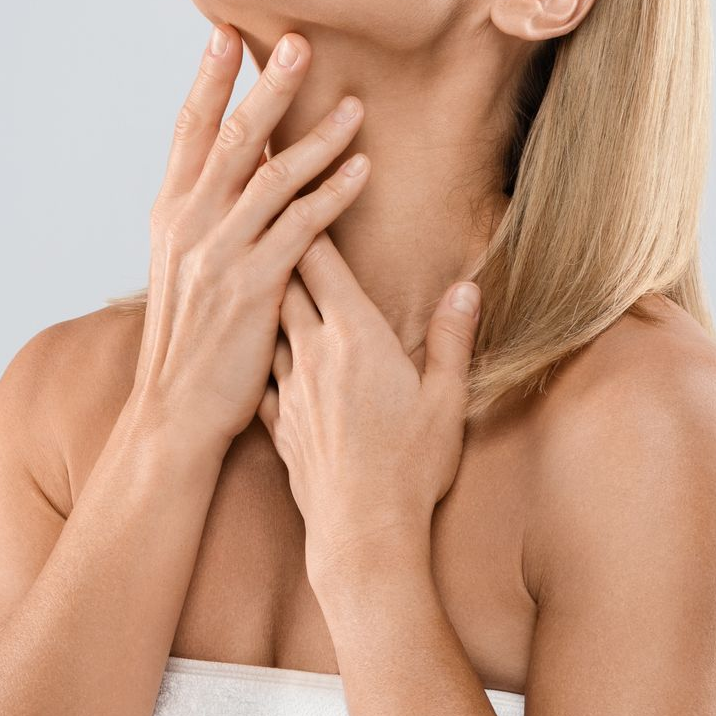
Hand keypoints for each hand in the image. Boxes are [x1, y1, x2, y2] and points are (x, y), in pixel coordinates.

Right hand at [130, 27, 369, 457]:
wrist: (175, 410)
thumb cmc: (188, 339)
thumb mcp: (180, 267)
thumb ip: (204, 216)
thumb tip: (234, 174)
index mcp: (170, 212)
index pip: (189, 130)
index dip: (208, 80)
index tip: (225, 33)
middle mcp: (189, 222)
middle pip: (235, 137)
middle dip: (269, 85)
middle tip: (301, 42)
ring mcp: (220, 252)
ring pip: (274, 174)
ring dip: (319, 135)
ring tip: (356, 105)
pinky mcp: (254, 285)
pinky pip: (302, 226)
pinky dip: (334, 192)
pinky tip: (363, 169)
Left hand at [255, 229, 481, 593]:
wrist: (362, 536)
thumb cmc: (412, 468)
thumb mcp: (446, 399)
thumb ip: (453, 338)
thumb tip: (466, 288)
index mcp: (356, 336)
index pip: (321, 259)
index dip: (304, 214)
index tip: (290, 179)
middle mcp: (313, 351)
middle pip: (282, 277)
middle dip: (272, 235)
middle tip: (257, 198)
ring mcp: (288, 386)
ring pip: (264, 320)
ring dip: (259, 288)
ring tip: (249, 258)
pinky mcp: (275, 421)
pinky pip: (260, 368)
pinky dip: (254, 345)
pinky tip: (248, 340)